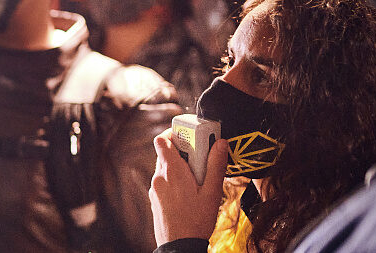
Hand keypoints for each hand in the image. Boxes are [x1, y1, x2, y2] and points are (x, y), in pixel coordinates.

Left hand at [149, 128, 228, 245]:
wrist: (179, 246)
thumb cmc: (196, 221)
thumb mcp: (212, 192)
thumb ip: (216, 165)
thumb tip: (221, 143)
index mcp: (171, 171)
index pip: (162, 140)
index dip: (173, 134)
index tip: (189, 137)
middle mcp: (159, 177)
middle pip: (166, 154)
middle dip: (183, 153)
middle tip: (201, 161)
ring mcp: (155, 189)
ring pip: (165, 169)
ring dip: (179, 169)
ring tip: (197, 181)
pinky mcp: (155, 200)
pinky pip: (163, 183)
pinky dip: (174, 182)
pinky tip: (189, 195)